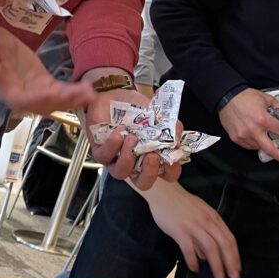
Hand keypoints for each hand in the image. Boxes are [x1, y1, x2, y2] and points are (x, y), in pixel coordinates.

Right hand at [0, 13, 95, 113]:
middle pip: (42, 104)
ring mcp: (31, 91)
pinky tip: (86, 90)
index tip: (57, 94)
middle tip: (84, 94)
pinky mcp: (41, 83)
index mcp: (3, 89)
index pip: (22, 99)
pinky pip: (57, 91)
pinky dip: (72, 93)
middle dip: (64, 101)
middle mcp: (19, 96)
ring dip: (72, 100)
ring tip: (91, 95)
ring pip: (53, 102)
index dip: (39, 98)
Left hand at [80, 74, 182, 190]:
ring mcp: (117, 159)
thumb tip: (177, 138)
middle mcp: (136, 162)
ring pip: (121, 173)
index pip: (167, 174)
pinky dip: (113, 144)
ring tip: (132, 138)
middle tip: (152, 156)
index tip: (172, 157)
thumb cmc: (136, 107)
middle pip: (143, 183)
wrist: (114, 94)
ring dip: (128, 157)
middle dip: (149, 172)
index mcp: (153, 155)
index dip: (171, 171)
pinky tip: (119, 131)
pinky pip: (105, 156)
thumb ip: (170, 125)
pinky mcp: (100, 152)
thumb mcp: (158, 113)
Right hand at [146, 177, 240, 277]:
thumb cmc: (182, 205)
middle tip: (233, 277)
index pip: (229, 238)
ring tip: (219, 277)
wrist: (165, 193)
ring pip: (210, 247)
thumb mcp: (200, 216)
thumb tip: (207, 257)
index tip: (237, 268)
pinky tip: (195, 268)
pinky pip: (189, 248)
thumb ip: (205, 234)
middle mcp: (206, 221)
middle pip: (223, 244)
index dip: (235, 255)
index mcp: (213, 218)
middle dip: (230, 262)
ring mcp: (194, 225)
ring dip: (216, 264)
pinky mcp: (180, 230)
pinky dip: (193, 260)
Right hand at [217, 88, 278, 161]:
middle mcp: (254, 130)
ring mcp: (244, 136)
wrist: (227, 97)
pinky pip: (248, 146)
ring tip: (268, 141)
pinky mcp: (236, 138)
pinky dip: (255, 144)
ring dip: (266, 146)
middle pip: (270, 150)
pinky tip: (257, 138)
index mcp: (263, 119)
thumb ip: (277, 106)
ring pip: (259, 148)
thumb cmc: (244, 97)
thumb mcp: (265, 97)